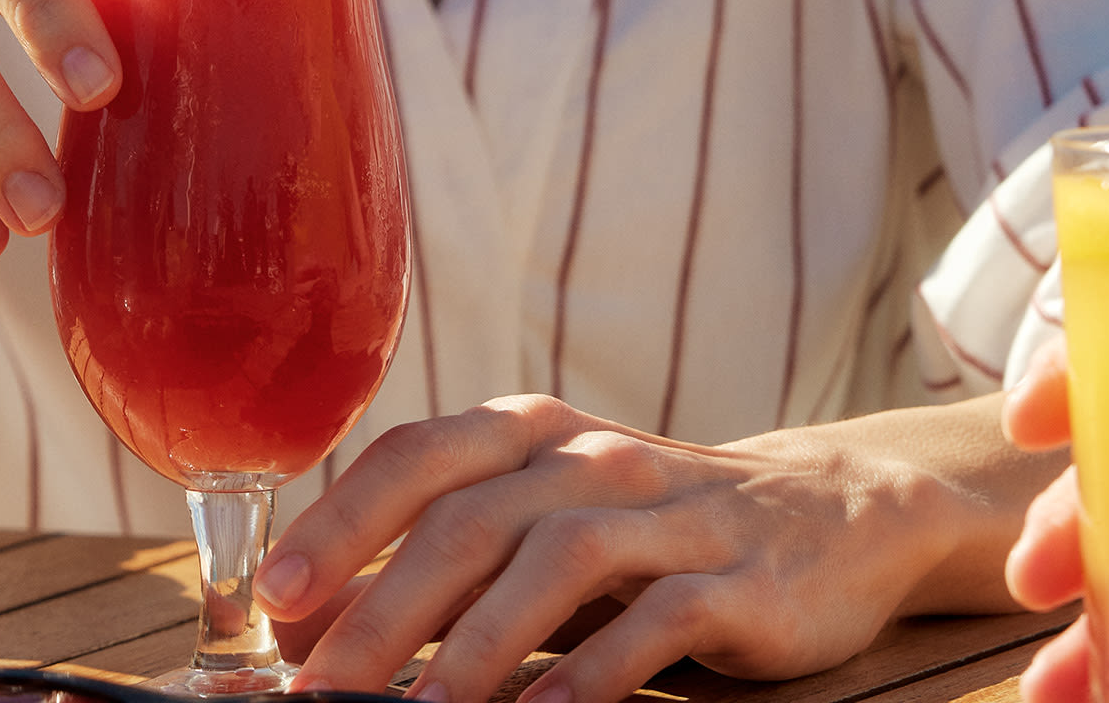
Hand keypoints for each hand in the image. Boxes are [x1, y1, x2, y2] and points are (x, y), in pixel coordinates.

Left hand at [258, 393, 1048, 702]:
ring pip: (556, 558)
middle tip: (324, 687)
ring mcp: (671, 512)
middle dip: (384, 609)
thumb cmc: (647, 534)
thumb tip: (315, 631)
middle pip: (469, 520)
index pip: (417, 457)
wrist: (831, 519)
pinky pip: (660, 618)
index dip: (341, 524)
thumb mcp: (540, 523)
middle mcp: (592, 457)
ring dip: (477, 643)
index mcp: (530, 432)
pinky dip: (597, 668)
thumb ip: (442, 560)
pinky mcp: (740, 576)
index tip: (278, 599)